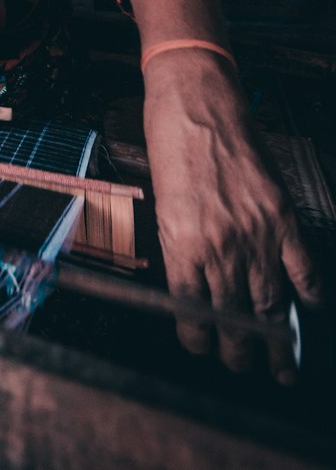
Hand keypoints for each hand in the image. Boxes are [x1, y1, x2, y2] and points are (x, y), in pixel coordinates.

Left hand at [143, 49, 321, 382]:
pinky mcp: (281, 215)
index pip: (192, 310)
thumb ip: (182, 245)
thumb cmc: (168, 145)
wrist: (195, 101)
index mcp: (183, 245)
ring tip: (281, 367)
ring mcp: (256, 233)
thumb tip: (195, 283)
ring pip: (270, 302)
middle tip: (242, 366)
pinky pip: (302, 267)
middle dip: (239, 351)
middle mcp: (221, 246)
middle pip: (233, 316)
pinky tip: (309, 310)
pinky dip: (308, 292)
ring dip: (276, 340)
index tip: (202, 346)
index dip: (198, 338)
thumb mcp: (161, 202)